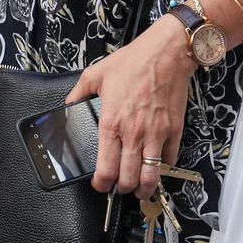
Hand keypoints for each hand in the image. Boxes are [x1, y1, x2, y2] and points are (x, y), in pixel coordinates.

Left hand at [66, 21, 195, 200]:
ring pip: (151, 176)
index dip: (101, 183)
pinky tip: (156, 164)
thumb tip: (68, 104)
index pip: (106, 167)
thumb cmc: (133, 62)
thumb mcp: (95, 74)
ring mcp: (156, 134)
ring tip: (139, 188)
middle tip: (118, 187)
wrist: (166, 54)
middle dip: (121, 189)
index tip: (99, 185)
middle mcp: (134, 134)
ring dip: (144, 187)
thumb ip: (78, 93)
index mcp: (111, 123)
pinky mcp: (174, 131)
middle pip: (128, 178)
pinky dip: (163, 167)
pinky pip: (169, 159)